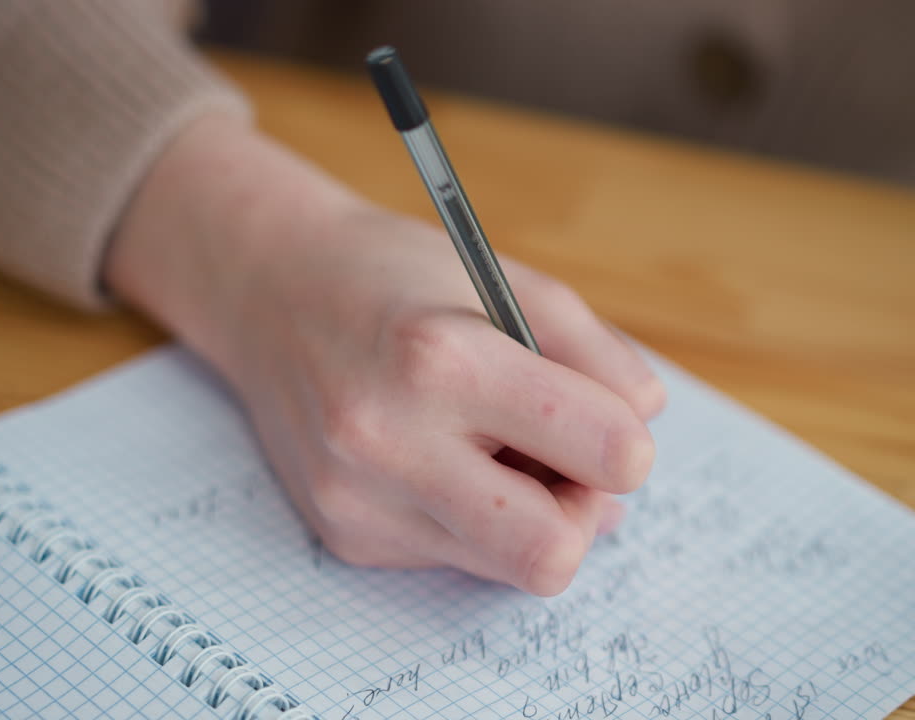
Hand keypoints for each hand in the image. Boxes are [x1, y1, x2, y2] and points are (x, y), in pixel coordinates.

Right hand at [106, 114, 664, 594]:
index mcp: (443, 360)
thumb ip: (600, 357)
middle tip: (567, 464)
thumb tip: (644, 430)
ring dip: (532, 519)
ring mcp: (359, 500)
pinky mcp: (345, 536)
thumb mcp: (513, 283)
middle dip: (584, 513)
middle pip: (551, 555)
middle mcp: (389, 442)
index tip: (611, 424)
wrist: (270, 291)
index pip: (604, 454)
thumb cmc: (399, 277)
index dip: (630, 445)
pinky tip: (444, 461)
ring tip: (502, 454)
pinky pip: (455, 558)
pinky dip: (476, 520)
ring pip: (508, 569)